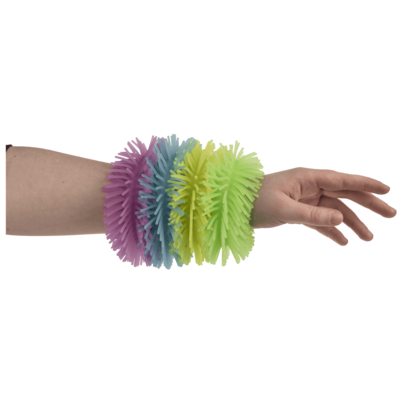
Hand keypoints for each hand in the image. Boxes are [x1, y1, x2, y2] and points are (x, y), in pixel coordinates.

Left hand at [249, 167, 396, 245]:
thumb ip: (313, 215)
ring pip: (334, 210)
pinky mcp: (297, 210)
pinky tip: (343, 241)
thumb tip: (342, 218)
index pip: (342, 180)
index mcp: (307, 178)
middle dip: (367, 204)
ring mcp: (304, 198)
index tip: (387, 189)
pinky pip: (319, 220)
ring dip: (351, 222)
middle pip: (344, 193)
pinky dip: (331, 230)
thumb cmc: (254, 201)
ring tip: (368, 238)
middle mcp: (308, 186)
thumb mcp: (284, 209)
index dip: (366, 184)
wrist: (233, 206)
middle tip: (390, 214)